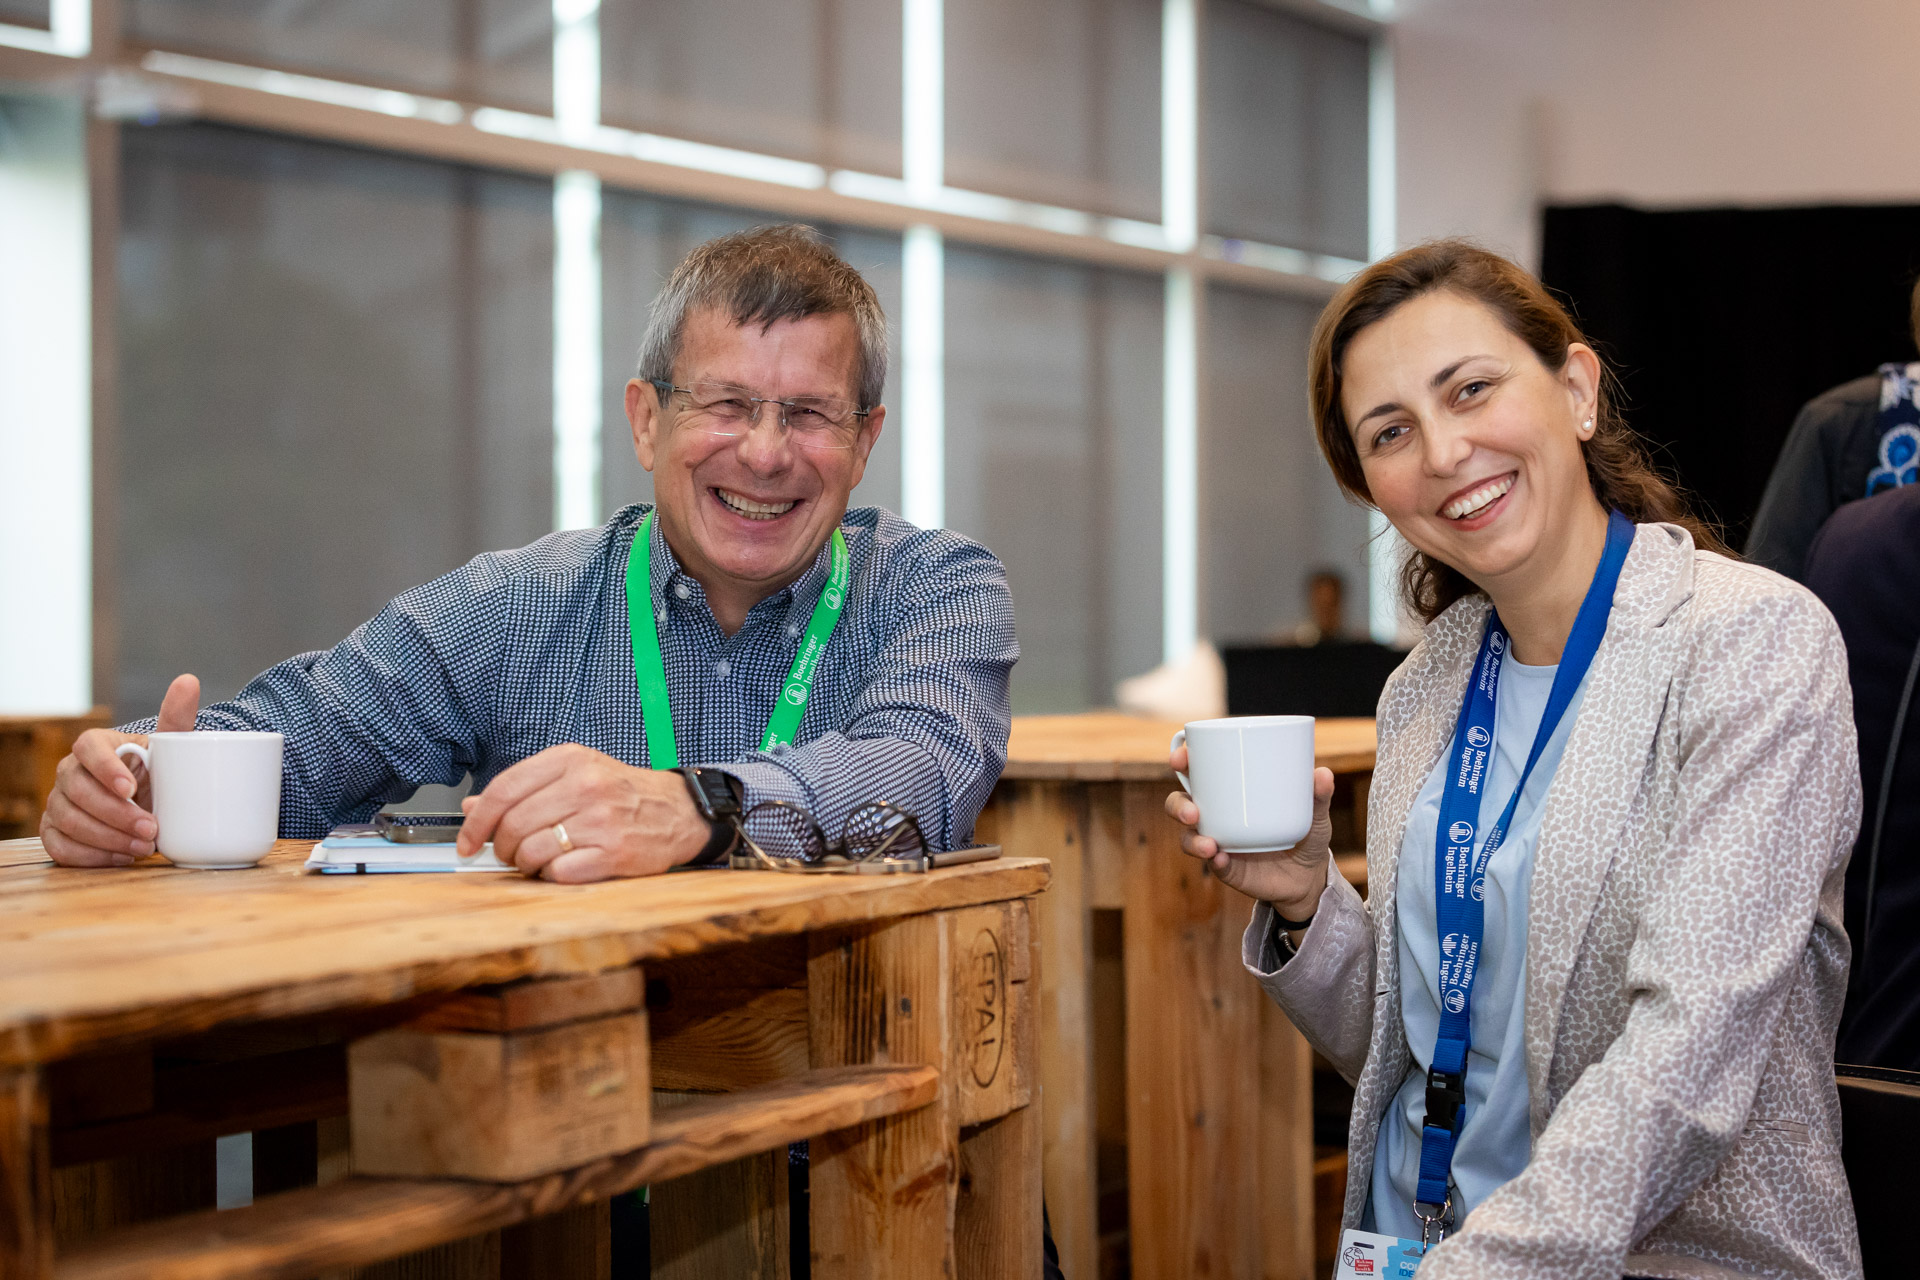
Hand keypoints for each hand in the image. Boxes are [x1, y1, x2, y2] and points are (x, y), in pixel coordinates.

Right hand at [41, 674, 200, 866]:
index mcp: (94, 746)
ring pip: (68, 822)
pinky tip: (121, 859)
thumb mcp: (167, 746)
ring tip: (144, 847)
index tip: (132, 788)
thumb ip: (176, 717)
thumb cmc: (155, 770)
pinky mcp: (55, 832)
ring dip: (107, 839)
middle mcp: (69, 773)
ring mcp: (58, 803)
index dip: (106, 769)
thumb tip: (189, 680)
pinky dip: (90, 857)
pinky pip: (59, 847)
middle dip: (115, 814)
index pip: (88, 749)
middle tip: (151, 829)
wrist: (147, 798)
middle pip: (78, 792)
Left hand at [456, 744, 711, 882]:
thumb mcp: (573, 775)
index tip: (467, 841)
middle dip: (500, 848)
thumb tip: (471, 808)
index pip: (504, 789)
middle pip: (513, 824)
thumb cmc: (621, 793)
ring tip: (536, 861)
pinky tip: (561, 868)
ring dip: (524, 865)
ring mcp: (601, 819)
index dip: (476, 821)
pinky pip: (559, 872)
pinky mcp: (615, 852)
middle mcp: (585, 785)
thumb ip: (523, 789)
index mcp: (570, 760)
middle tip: (506, 854)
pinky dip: (551, 876)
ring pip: (531, 850)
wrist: (678, 810)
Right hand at [1163, 746, 1335, 915]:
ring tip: (1209, 845)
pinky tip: (1221, 858)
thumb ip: (1318, 795)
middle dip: (1178, 805)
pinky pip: (1214, 864)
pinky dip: (1215, 861)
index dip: (1183, 761)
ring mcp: (1219, 842)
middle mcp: (1217, 816)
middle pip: (1180, 805)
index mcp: (1230, 793)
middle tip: (1192, 811)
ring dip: (1192, 839)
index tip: (1182, 756)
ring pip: (1189, 837)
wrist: (1309, 877)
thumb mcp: (1314, 813)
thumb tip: (1323, 773)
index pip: (1197, 772)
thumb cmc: (1306, 834)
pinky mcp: (1228, 869)